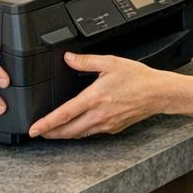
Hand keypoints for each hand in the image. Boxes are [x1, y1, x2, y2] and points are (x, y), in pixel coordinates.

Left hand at [28, 52, 167, 138]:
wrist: (158, 93)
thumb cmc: (137, 78)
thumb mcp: (109, 62)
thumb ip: (85, 61)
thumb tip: (68, 58)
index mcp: (94, 98)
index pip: (64, 114)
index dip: (46, 123)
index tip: (34, 129)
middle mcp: (99, 115)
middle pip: (68, 130)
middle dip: (50, 133)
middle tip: (38, 133)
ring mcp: (106, 124)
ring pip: (79, 134)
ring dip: (64, 134)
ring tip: (53, 132)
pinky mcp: (114, 129)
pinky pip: (92, 133)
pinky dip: (80, 132)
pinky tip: (77, 127)